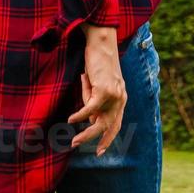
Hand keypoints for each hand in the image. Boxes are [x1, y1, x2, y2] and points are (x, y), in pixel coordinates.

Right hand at [69, 26, 127, 154]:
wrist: (101, 41)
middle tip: (79, 146)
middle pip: (109, 126)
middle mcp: (121, 98)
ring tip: (74, 140)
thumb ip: (96, 100)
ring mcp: (114, 94)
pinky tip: (72, 119)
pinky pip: (90, 108)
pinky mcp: (104, 89)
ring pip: (99, 121)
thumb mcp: (98, 84)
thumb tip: (90, 119)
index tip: (99, 151)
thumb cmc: (98, 61)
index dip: (108, 138)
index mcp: (122, 97)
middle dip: (95, 140)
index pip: (116, 124)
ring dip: (85, 132)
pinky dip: (80, 115)